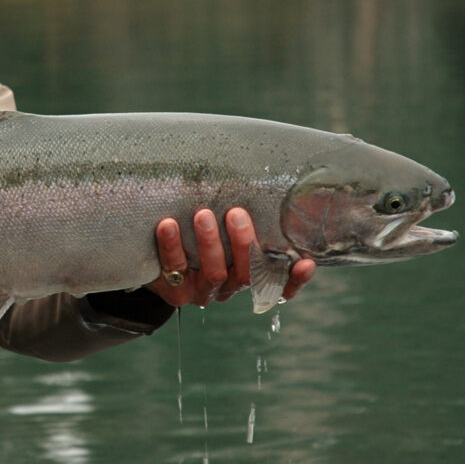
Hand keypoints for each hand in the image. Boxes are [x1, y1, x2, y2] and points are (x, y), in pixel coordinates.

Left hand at [146, 208, 315, 307]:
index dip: (295, 279)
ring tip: (203, 214)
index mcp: (249, 274)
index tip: (306, 262)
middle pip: (246, 274)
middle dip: (243, 243)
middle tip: (236, 213)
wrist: (157, 258)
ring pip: (214, 272)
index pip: (279, 283)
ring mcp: (204, 291)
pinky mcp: (176, 291)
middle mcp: (230, 286)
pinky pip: (174, 268)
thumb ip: (243, 213)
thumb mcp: (224, 226)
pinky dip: (171, 246)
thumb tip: (258, 173)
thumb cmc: (200, 232)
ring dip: (210, 243)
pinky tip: (167, 225)